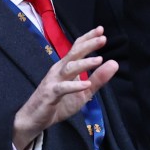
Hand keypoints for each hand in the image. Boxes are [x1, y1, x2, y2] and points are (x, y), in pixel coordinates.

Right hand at [12, 26, 118, 149]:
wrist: (34, 119)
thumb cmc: (58, 103)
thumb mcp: (84, 92)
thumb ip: (98, 79)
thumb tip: (114, 63)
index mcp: (66, 67)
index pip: (77, 48)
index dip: (88, 38)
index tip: (101, 30)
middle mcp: (59, 70)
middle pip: (74, 54)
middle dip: (88, 45)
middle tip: (103, 38)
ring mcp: (53, 81)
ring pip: (69, 68)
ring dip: (84, 63)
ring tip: (99, 60)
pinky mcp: (50, 94)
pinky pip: (63, 88)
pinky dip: (75, 85)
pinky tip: (86, 84)